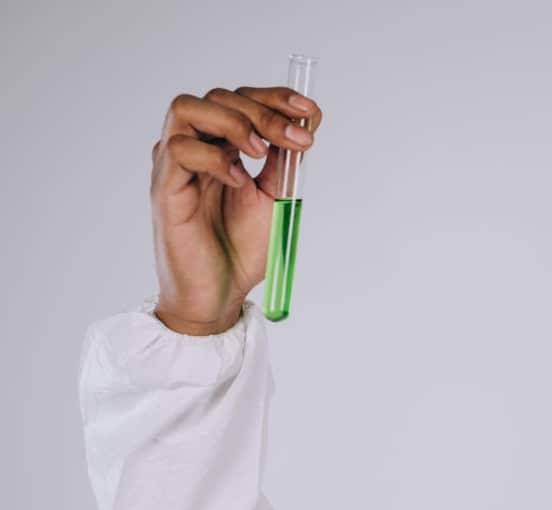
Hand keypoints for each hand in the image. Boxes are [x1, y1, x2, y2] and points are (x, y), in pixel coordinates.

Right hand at [149, 86, 323, 334]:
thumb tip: (307, 118)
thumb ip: (285, 158)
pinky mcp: (164, 188)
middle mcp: (196, 148)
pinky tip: (238, 180)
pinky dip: (214, 158)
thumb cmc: (243, 249)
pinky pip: (179, 149)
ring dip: (233, 121)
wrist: (222, 294)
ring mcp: (175, 165)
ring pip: (187, 107)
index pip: (241, 99)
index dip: (275, 97)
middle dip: (264, 111)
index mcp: (222, 146)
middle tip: (298, 139)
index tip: (309, 110)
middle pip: (219, 96)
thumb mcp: (277, 195)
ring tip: (260, 151)